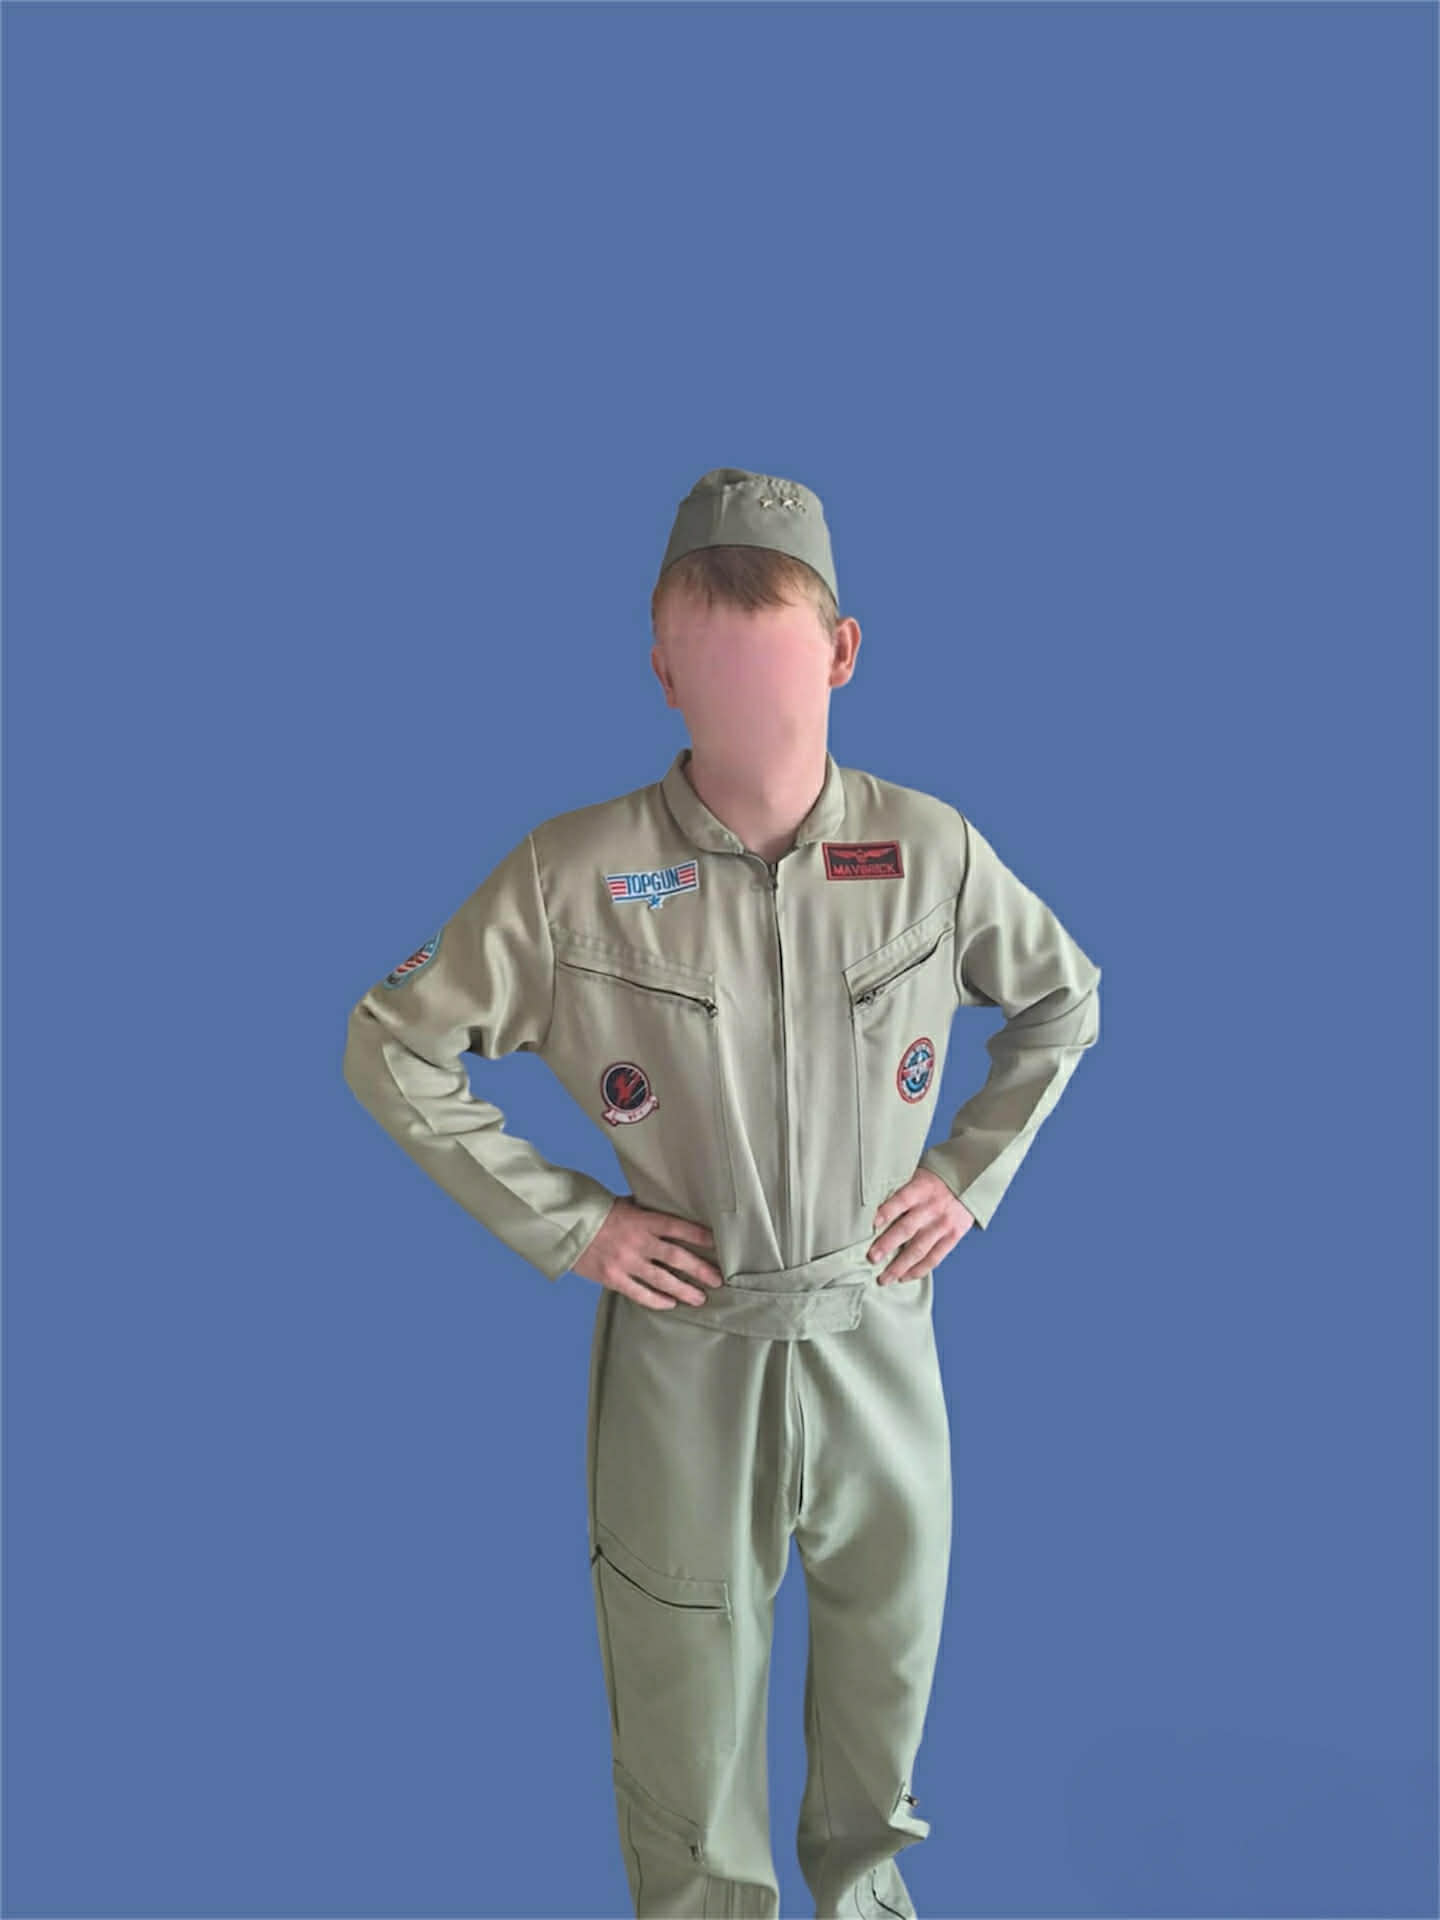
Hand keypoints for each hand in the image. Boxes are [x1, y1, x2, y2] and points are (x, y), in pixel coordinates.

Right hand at [571, 1195, 723, 1308]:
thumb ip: (648, 1212)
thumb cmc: (599, 1212)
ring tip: (700, 1298)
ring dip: (684, 1290)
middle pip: (677, 1258)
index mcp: (643, 1220)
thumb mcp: (626, 1204)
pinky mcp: (613, 1278)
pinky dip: (658, 1300)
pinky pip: (640, 1293)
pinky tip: (671, 1304)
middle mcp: (638, 1242)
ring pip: (662, 1280)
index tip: (717, 1244)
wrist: (566, 1226)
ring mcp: (625, 1262)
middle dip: (700, 1270)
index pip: (678, 1228)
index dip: (700, 1236)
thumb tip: (673, 1212)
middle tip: (718, 1280)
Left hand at [868, 1168, 974, 1283]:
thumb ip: (899, 1190)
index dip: (886, 1212)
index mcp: (920, 1189)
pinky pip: (935, 1257)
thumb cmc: (935, 1181)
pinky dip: (919, 1270)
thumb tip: (869, 1207)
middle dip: (887, 1245)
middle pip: (907, 1228)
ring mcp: (943, 1225)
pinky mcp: (953, 1237)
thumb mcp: (917, 1175)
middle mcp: (932, 1208)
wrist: (972, 1182)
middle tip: (872, 1258)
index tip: (871, 1224)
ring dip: (900, 1266)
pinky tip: (904, 1277)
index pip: (900, 1200)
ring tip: (884, 1278)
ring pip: (919, 1249)